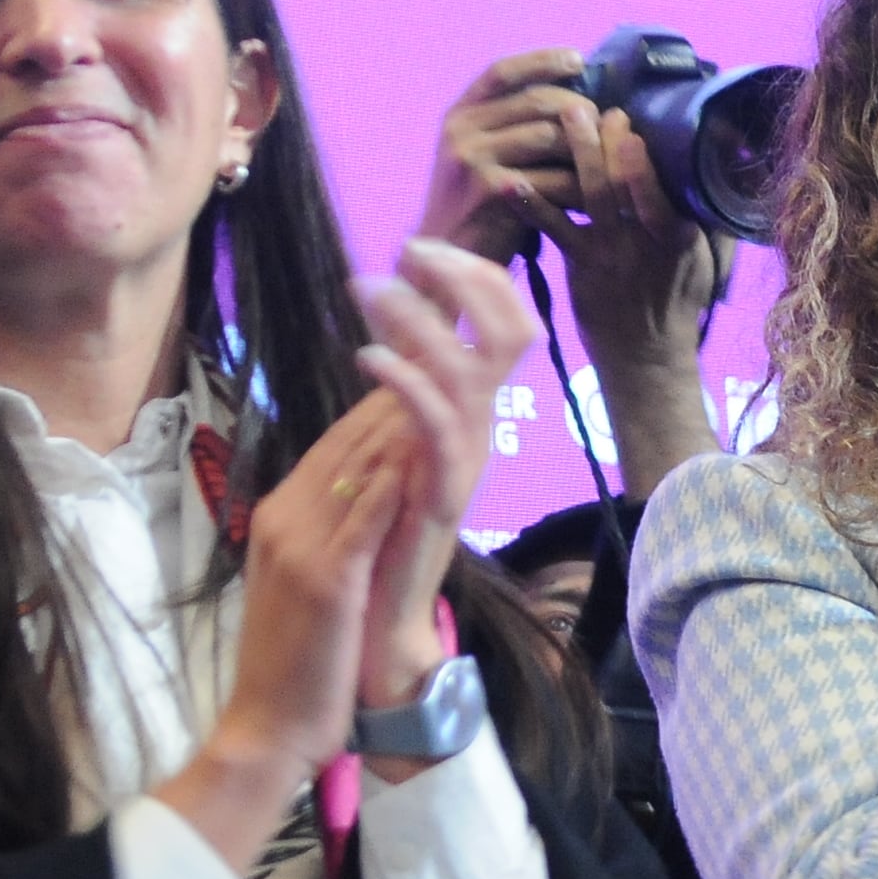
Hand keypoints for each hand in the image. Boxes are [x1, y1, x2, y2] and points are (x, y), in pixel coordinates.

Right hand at [168, 391, 416, 872]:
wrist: (268, 727)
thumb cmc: (295, 662)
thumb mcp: (304, 581)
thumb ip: (327, 533)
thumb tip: (362, 494)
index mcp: (281, 517)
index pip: (335, 445)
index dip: (380, 403)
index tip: (423, 362)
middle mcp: (286, 518)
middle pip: (348, 441)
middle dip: (398, 393)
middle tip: (444, 348)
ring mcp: (302, 545)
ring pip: (357, 466)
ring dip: (401, 419)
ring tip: (446, 374)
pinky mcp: (327, 577)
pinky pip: (366, 515)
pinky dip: (396, 477)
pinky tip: (426, 446)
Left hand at [351, 236, 541, 701]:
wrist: (371, 633)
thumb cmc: (371, 541)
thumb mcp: (384, 453)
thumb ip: (395, 401)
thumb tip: (394, 336)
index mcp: (462, 415)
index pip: (498, 325)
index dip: (473, 277)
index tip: (420, 245)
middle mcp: (475, 432)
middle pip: (508, 333)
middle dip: (467, 280)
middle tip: (412, 249)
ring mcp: (463, 465)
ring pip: (467, 371)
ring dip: (421, 321)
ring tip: (371, 287)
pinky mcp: (440, 499)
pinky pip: (438, 429)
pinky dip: (406, 383)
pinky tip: (369, 356)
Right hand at [417, 49, 594, 260]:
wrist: (450, 263)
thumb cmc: (479, 209)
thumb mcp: (480, 157)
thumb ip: (512, 126)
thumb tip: (577, 96)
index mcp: (459, 115)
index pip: (503, 72)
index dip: (542, 61)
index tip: (578, 58)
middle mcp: (461, 131)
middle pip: (536, 101)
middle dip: (579, 109)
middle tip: (609, 122)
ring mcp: (474, 160)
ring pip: (550, 136)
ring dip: (585, 150)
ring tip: (608, 162)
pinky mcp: (493, 192)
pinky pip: (555, 180)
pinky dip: (580, 189)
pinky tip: (596, 198)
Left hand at [551, 108, 729, 493]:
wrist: (647, 357)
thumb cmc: (680, 300)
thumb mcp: (712, 260)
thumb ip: (715, 215)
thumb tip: (733, 163)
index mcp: (679, 239)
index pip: (661, 193)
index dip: (643, 161)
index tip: (631, 126)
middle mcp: (642, 244)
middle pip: (622, 186)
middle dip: (606, 143)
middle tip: (592, 105)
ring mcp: (608, 254)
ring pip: (590, 198)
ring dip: (575, 155)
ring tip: (560, 116)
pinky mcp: (579, 265)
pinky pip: (554, 231)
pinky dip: (533, 206)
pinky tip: (511, 181)